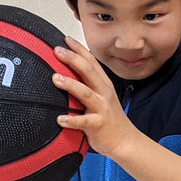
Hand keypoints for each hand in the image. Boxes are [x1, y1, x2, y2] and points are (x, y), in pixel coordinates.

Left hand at [52, 36, 137, 157]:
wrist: (125, 140)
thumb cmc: (109, 119)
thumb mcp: (101, 97)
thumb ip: (87, 85)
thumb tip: (67, 73)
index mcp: (103, 84)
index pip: (91, 62)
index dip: (79, 49)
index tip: (66, 39)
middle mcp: (103, 93)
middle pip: (89, 72)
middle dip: (73, 59)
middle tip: (57, 51)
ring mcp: (101, 108)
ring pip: (86, 93)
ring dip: (70, 84)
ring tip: (55, 78)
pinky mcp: (98, 125)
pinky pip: (83, 122)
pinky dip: (71, 120)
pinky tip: (60, 119)